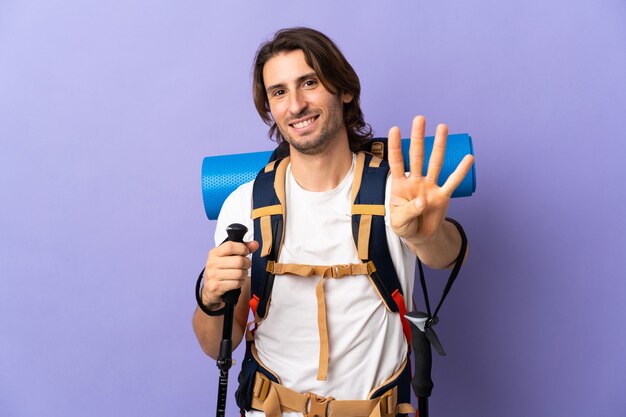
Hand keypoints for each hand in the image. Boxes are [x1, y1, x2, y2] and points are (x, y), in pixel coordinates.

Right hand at [201, 240, 258, 306]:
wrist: (209, 287)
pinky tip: (238, 281)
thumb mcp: (227, 256)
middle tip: (246, 265)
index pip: (230, 246)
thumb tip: (255, 244)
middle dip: (247, 263)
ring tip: (242, 273)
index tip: (245, 252)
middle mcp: (212, 263)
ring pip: (239, 273)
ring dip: (244, 274)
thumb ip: (242, 249)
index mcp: (214, 253)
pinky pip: (236, 283)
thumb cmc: (220, 269)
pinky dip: (241, 282)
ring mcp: (213, 275)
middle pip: (238, 261)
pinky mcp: (216, 287)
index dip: (242, 248)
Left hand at [388, 116, 473, 246]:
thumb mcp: (398, 222)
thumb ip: (408, 211)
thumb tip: (422, 201)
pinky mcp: (443, 196)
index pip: (396, 162)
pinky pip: (453, 182)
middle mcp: (415, 180)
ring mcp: (430, 186)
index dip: (395, 146)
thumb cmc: (404, 225)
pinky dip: (461, 171)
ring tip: (443, 127)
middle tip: (420, 118)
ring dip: (439, 145)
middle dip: (418, 137)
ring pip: (435, 163)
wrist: (419, 236)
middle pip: (416, 155)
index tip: (395, 128)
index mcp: (400, 184)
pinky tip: (468, 158)